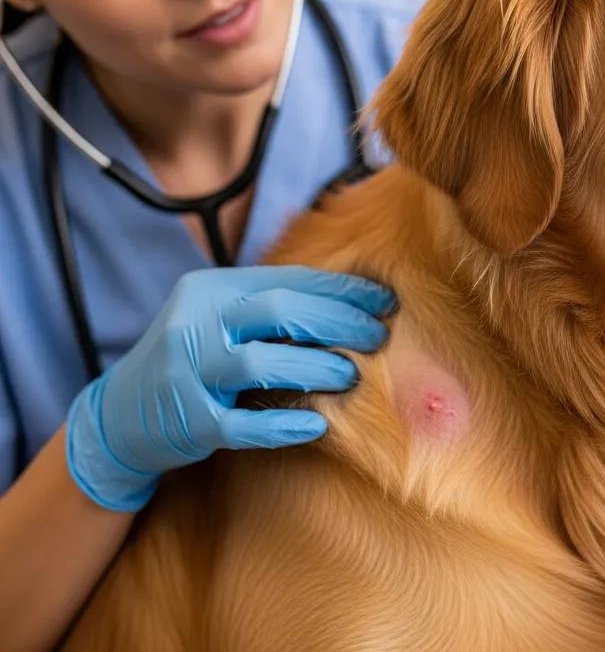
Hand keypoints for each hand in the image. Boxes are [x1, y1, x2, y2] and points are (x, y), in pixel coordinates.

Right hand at [65, 265, 394, 511]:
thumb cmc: (194, 359)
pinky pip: (241, 425)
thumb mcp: (221, 318)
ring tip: (352, 374)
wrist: (119, 417)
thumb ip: (272, 306)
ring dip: (316, 367)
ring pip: (260, 363)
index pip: (286, 280)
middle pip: (277, 311)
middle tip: (377, 335)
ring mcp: (187, 374)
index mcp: (209, 290)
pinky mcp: (188, 423)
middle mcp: (194, 325)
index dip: (340, 290)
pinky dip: (282, 425)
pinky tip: (317, 426)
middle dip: (337, 320)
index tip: (383, 301)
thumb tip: (353, 300)